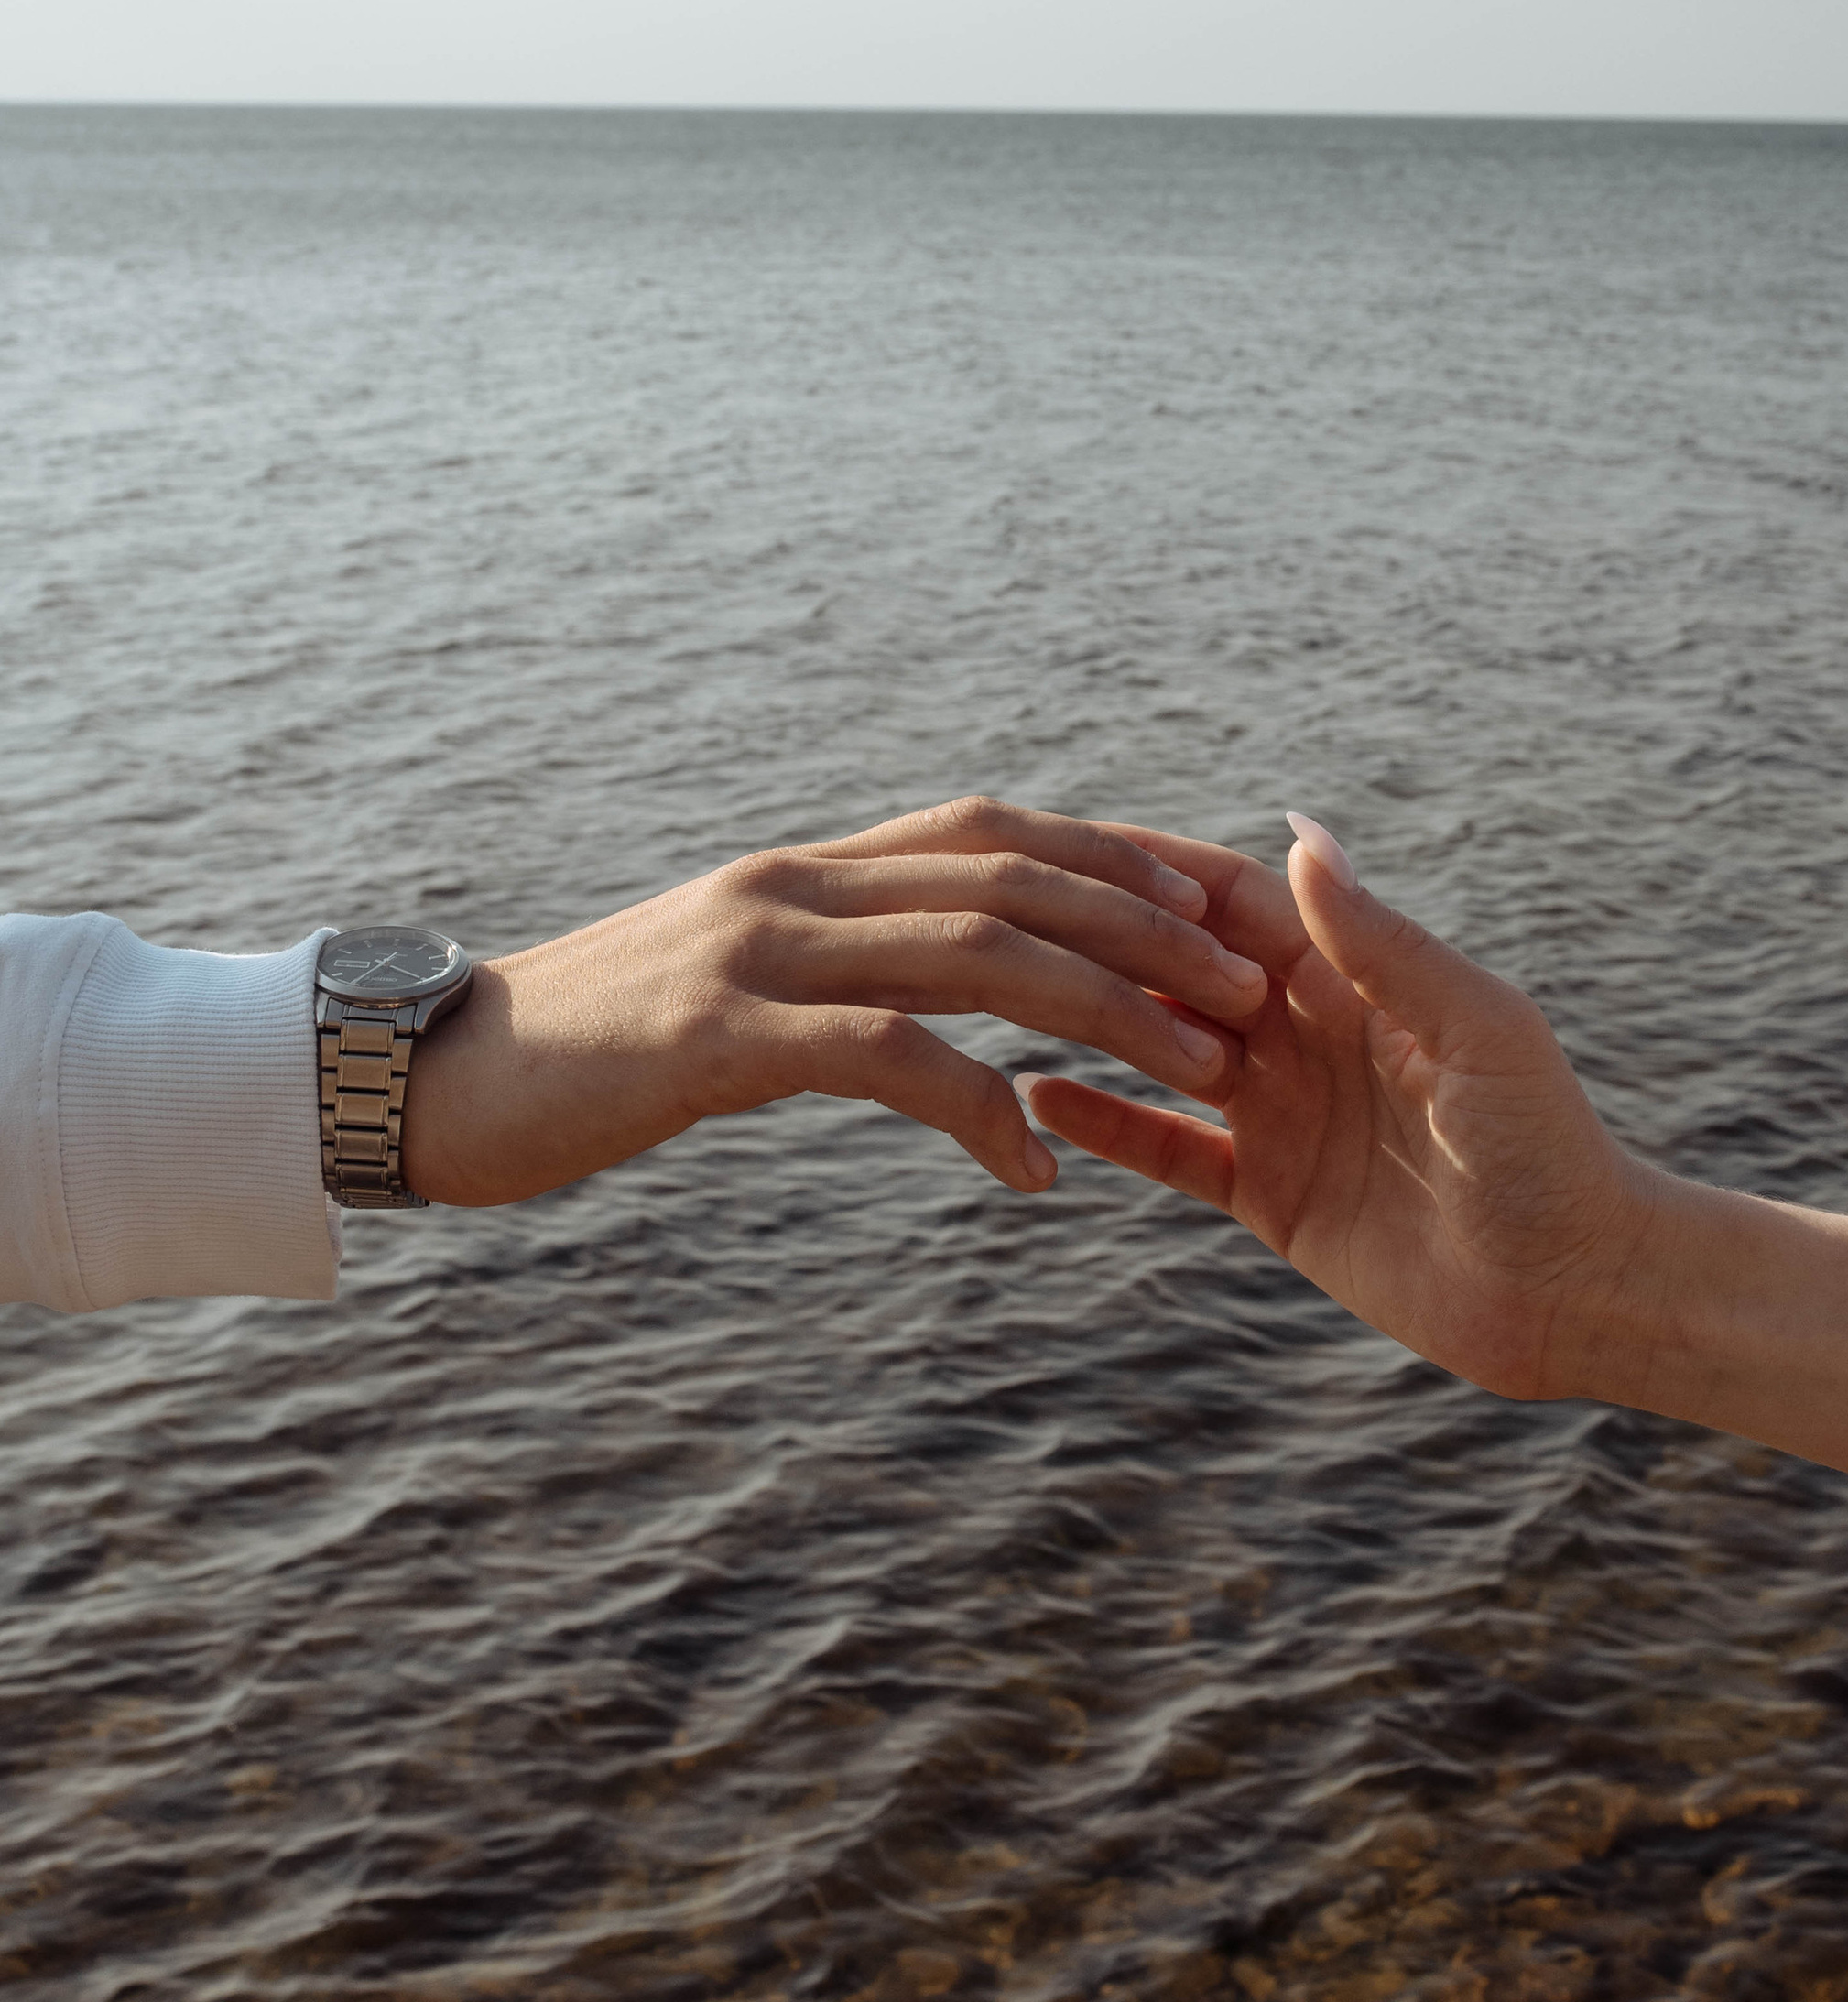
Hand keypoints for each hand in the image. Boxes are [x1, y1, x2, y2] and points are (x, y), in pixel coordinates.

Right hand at [399, 796, 1268, 1208]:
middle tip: (1255, 988)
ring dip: (1104, 1004)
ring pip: (973, 946)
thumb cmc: (595, 1051)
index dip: (1124, 851)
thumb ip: (835, 961)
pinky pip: (883, 1055)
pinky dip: (976, 1106)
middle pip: (1014, 874)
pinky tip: (1036, 1172)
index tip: (1230, 891)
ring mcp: (758, 949)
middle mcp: (798, 884)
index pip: (1002, 828)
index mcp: (813, 869)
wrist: (438, 1081)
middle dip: (1149, 925)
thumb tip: (937, 974)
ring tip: (1199, 1069)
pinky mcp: (721, 1034)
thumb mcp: (735, 988)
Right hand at [1023, 814, 1669, 1401]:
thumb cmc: (1551, 1150)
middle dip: (1108, 940)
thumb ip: (1384, 944)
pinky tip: (1037, 1096)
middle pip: (1188, 970)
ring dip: (1094, 1021)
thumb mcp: (1473, 1032)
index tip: (1074, 843)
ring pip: (1164, 1052)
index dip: (1163, 875)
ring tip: (995, 993)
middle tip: (999, 914)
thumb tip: (1298, 835)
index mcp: (1361, 982)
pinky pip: (1171, 1150)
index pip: (1242, 905)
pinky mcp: (1272, 1197)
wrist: (1579, 1292)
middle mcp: (1312, 1037)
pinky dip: (1108, 1123)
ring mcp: (1286, 1117)